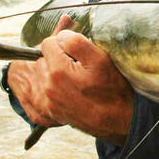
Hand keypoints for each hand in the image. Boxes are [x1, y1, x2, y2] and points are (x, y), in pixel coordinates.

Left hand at [7, 15, 133, 145]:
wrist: (117, 121)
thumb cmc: (112, 90)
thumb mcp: (100, 60)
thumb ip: (76, 43)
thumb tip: (61, 36)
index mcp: (58, 71)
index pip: (47, 43)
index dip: (63, 43)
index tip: (76, 52)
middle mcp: (48, 87)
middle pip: (42, 58)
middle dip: (56, 56)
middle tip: (76, 63)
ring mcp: (47, 101)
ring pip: (40, 74)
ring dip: (52, 70)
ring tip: (73, 76)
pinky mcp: (50, 111)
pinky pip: (42, 89)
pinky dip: (52, 85)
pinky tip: (69, 87)